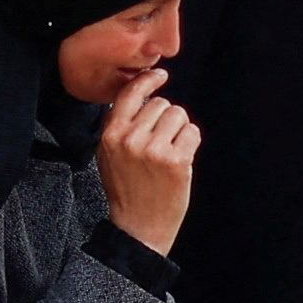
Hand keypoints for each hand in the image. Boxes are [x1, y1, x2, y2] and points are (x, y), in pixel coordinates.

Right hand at [94, 67, 197, 252]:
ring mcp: (154, 149)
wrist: (138, 227)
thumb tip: (142, 95)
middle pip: (161, 104)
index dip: (148, 80)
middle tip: (162, 142)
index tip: (160, 75)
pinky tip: (181, 158)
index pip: (130, 94)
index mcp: (110, 136)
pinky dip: (191, 142)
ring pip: (179, 114)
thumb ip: (120, 126)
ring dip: (180, 129)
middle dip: (166, 118)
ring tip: (170, 151)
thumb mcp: (109, 155)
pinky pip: (193, 132)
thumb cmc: (126, 189)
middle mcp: (131, 139)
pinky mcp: (176, 160)